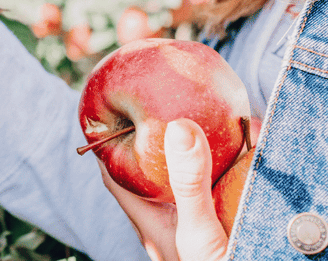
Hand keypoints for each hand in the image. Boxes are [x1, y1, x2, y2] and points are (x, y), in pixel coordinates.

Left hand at [100, 119, 227, 260]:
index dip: (106, 147)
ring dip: (188, 160)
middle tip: (159, 111)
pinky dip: (221, 175)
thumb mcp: (198, 230)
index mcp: (149, 222)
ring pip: (181, 185)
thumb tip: (178, 129)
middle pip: (149, 177)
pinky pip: (212, 196)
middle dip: (153, 146)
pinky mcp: (214, 233)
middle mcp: (166, 224)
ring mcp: (190, 230)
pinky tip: (237, 160)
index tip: (107, 116)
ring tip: (196, 127)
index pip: (115, 177)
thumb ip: (188, 184)